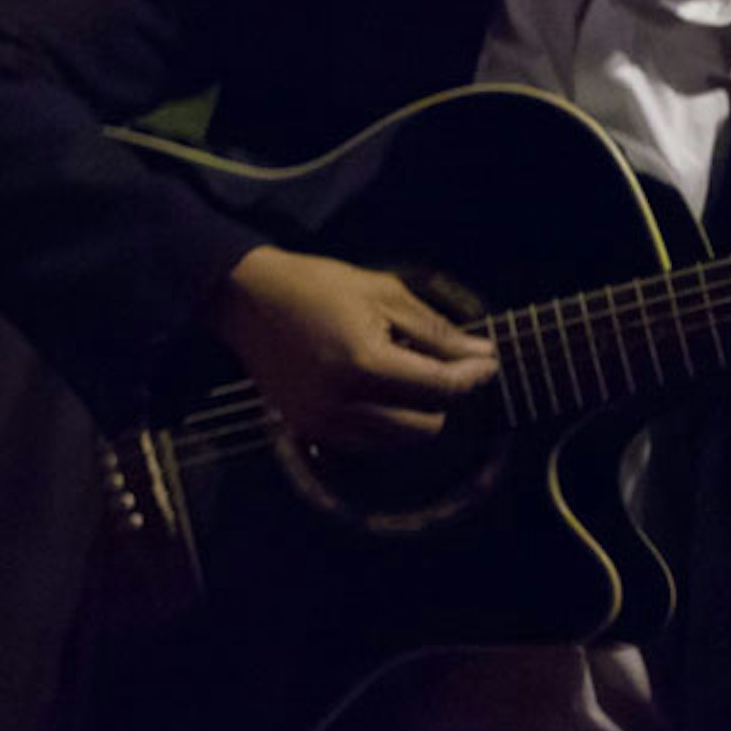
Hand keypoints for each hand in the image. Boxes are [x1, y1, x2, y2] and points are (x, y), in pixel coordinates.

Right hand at [211, 245, 494, 451]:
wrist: (244, 297)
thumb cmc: (315, 285)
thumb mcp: (381, 292)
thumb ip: (435, 330)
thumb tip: (483, 355)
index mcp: (364, 362)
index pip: (441, 388)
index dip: (473, 376)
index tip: (487, 362)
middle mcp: (343, 401)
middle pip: (428, 425)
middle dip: (443, 397)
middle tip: (437, 366)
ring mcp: (322, 420)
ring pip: (401, 441)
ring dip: (416, 414)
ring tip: (403, 377)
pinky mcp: (308, 428)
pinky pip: (369, 445)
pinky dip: (386, 426)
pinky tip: (377, 394)